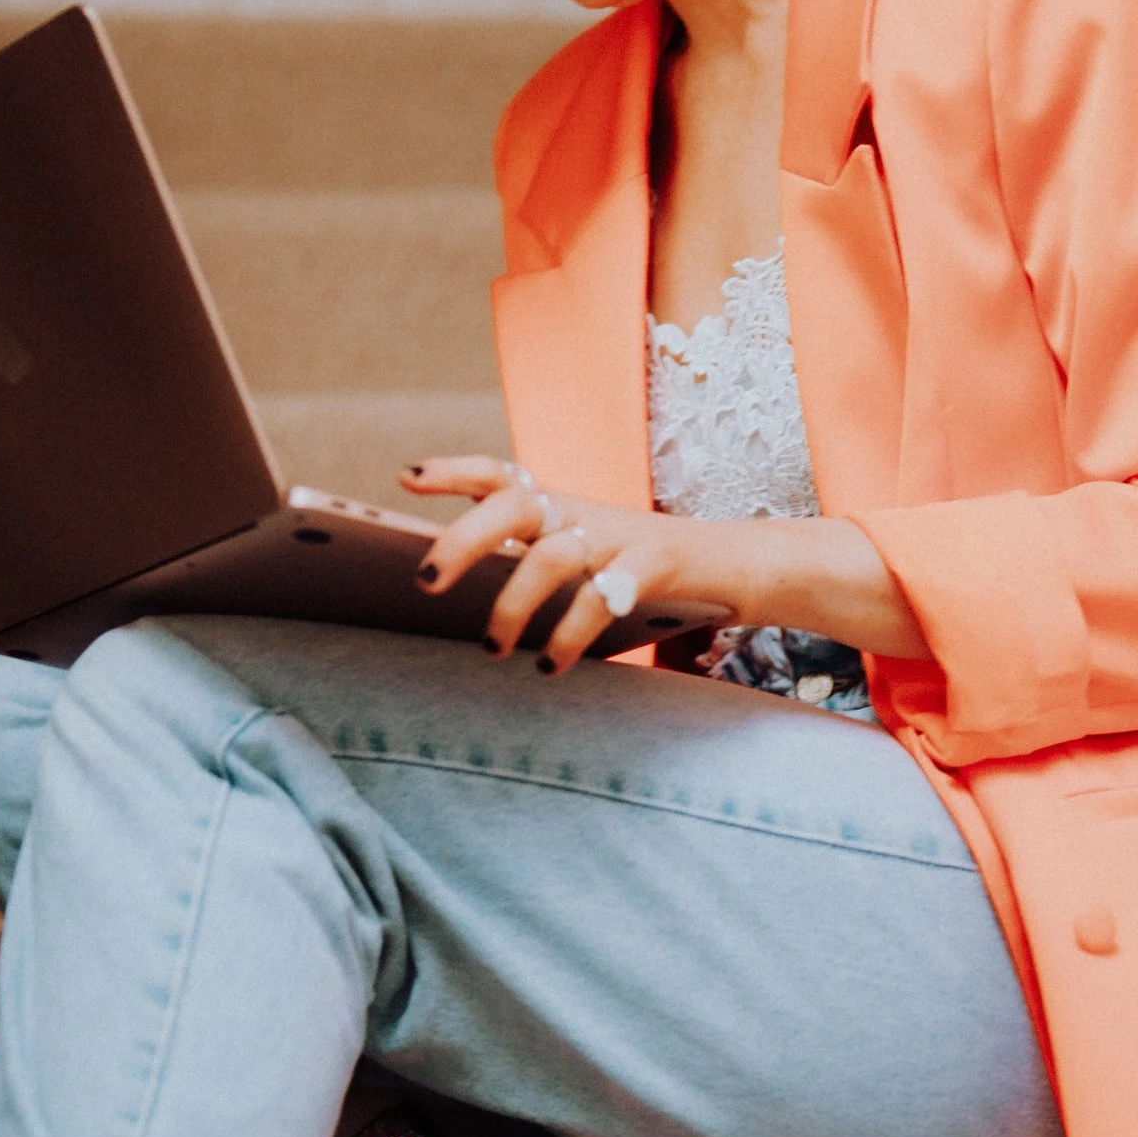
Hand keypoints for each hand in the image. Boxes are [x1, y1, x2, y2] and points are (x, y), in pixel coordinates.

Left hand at [398, 459, 725, 673]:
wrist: (732, 564)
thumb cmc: (640, 569)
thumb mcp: (582, 550)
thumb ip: (530, 559)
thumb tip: (456, 590)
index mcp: (560, 507)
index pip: (500, 475)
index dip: (453, 472)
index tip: (405, 479)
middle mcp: (583, 513)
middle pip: (515, 503)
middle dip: (464, 538)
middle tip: (427, 582)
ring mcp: (619, 536)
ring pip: (553, 557)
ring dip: (513, 605)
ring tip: (493, 649)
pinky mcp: (654, 566)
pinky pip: (604, 598)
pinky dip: (570, 634)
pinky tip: (550, 664)